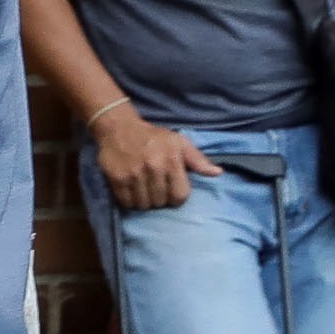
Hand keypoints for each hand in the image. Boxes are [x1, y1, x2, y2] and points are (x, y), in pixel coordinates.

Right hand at [89, 105, 220, 215]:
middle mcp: (153, 168)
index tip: (171, 189)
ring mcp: (133, 175)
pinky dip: (130, 201)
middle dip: (160, 198)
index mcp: (171, 160)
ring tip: (144, 189)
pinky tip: (132, 190)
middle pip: (161, 202)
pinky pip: (127, 203)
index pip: (180, 196)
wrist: (119, 128)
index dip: (177, 196)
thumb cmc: (154, 137)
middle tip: (156, 187)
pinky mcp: (117, 179)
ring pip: (144, 205)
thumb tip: (217, 173)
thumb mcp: (179, 143)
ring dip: (145, 201)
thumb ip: (198, 160)